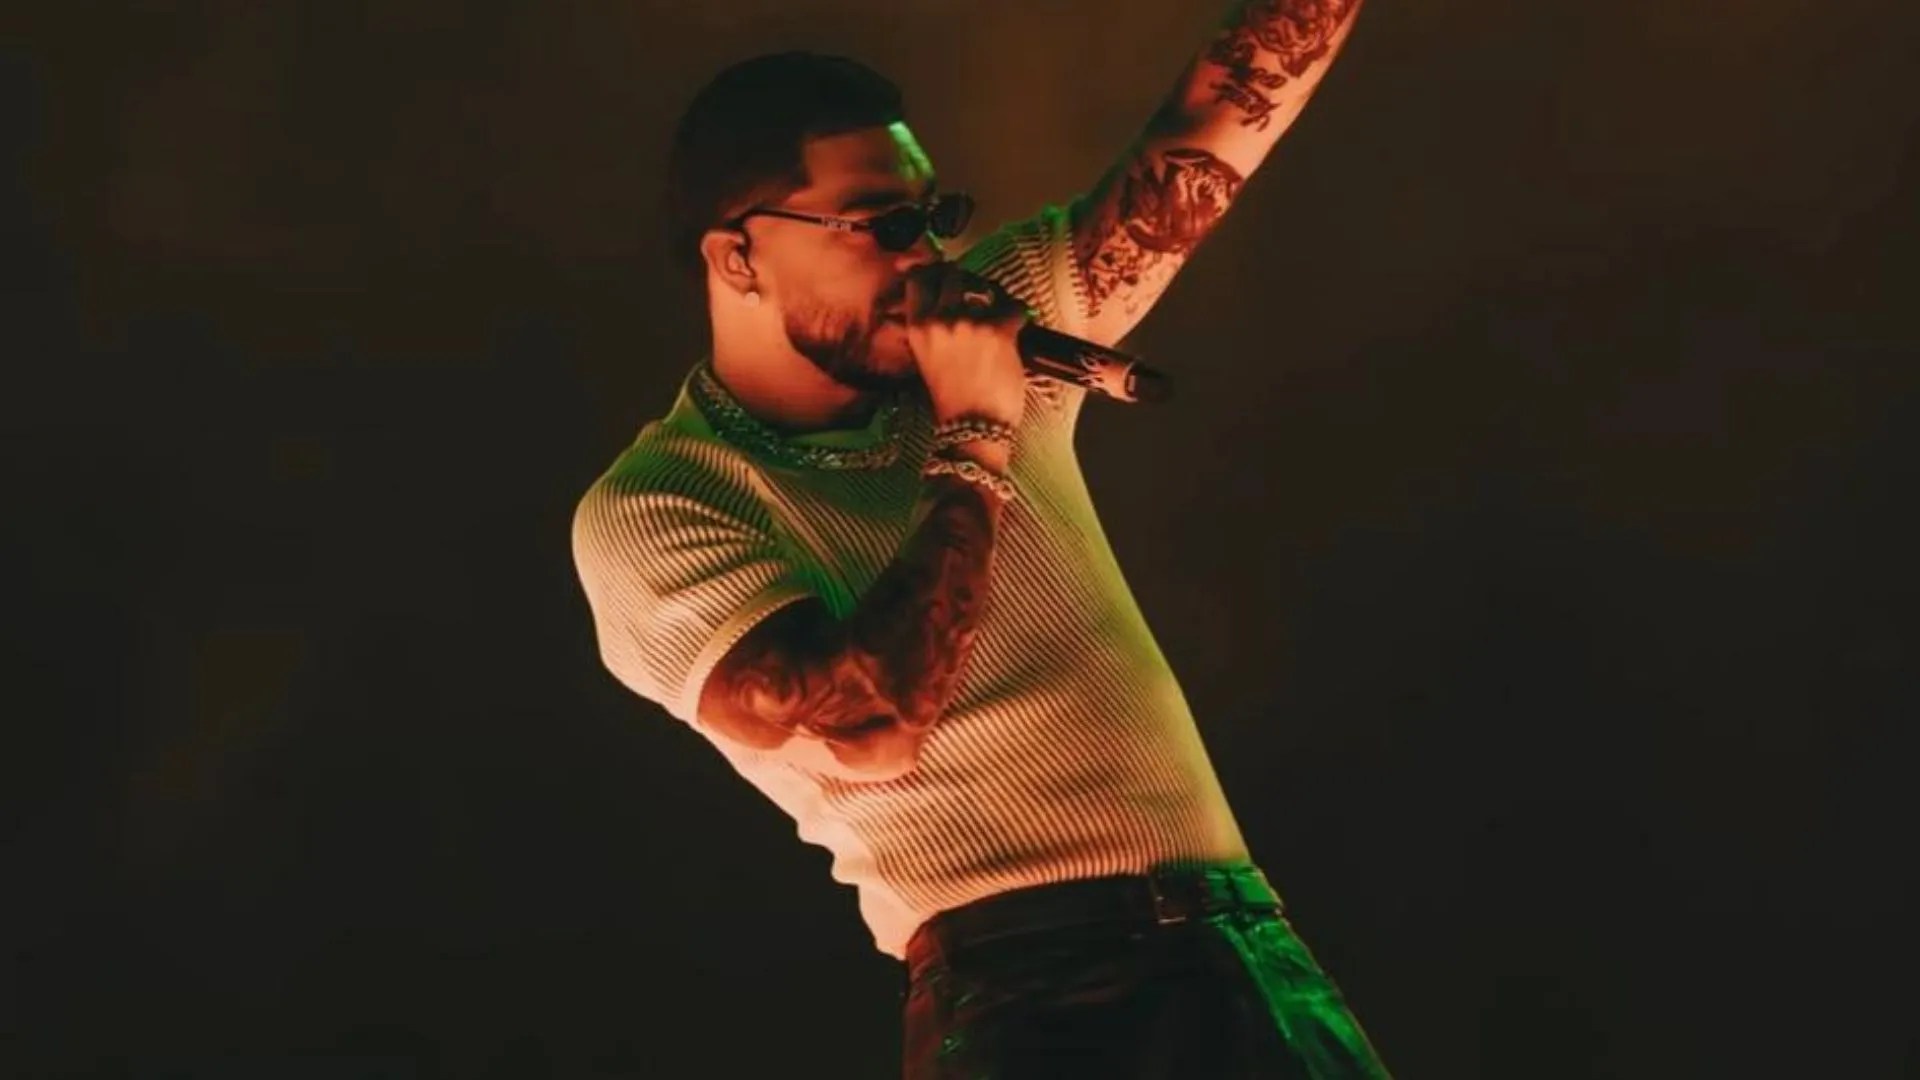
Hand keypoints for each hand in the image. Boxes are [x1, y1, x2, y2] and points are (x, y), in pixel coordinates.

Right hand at [902, 264, 1028, 437]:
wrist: (972, 428)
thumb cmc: (951, 399)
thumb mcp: (927, 358)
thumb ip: (932, 328)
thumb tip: (947, 302)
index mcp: (918, 327)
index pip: (920, 279)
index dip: (934, 272)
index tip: (945, 277)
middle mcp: (940, 319)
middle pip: (952, 274)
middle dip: (967, 280)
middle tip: (978, 293)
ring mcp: (969, 322)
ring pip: (984, 286)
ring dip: (994, 295)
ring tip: (999, 310)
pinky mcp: (998, 331)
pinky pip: (1014, 306)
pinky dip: (1018, 315)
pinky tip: (1016, 328)